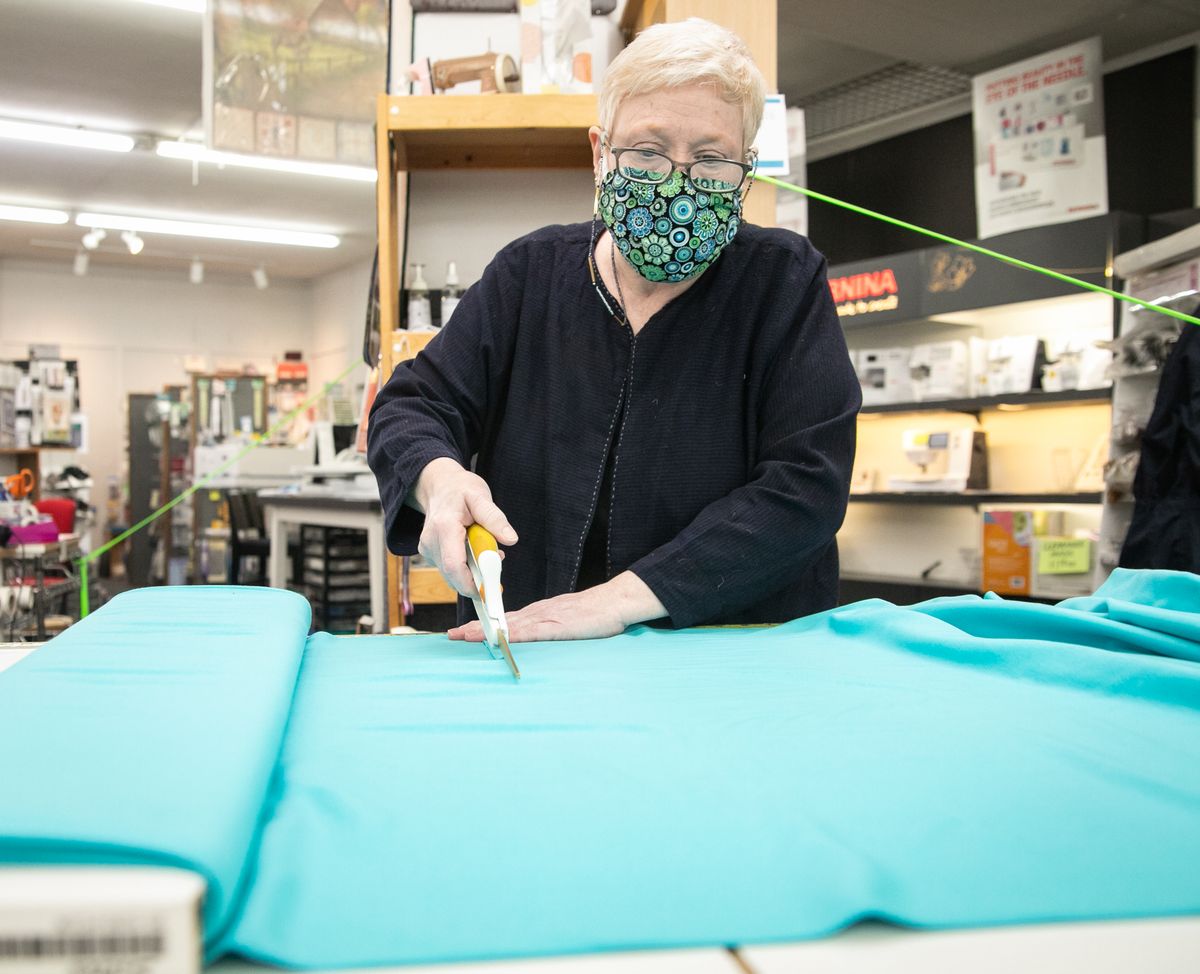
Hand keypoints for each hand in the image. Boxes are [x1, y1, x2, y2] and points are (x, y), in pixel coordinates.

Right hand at [412, 457, 516, 595]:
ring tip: (487, 550)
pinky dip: (466, 568)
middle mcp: (431, 541)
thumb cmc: (460, 489)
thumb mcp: (481, 496)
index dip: (471, 583)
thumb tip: (510, 539)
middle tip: (497, 569)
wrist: (438, 485)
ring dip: (473, 572)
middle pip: (453, 575)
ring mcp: (427, 549)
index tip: (491, 590)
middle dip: (477, 580)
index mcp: (444, 526)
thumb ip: (495, 518)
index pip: (454, 564)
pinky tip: (475, 551)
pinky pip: (450, 570)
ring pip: (452, 575)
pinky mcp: (429, 554)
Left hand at [448, 571, 666, 643]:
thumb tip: (533, 637)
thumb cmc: (595, 613)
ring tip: (464, 637)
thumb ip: (549, 628)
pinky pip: (531, 631)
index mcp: (540, 613)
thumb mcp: (566, 621)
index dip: (482, 625)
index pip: (505, 619)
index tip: (462, 630)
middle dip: (474, 627)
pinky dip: (513, 635)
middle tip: (451, 635)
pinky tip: (499, 639)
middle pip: (500, 620)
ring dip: (486, 631)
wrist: (616, 601)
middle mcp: (538, 613)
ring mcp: (547, 618)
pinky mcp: (558, 625)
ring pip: (510, 625)